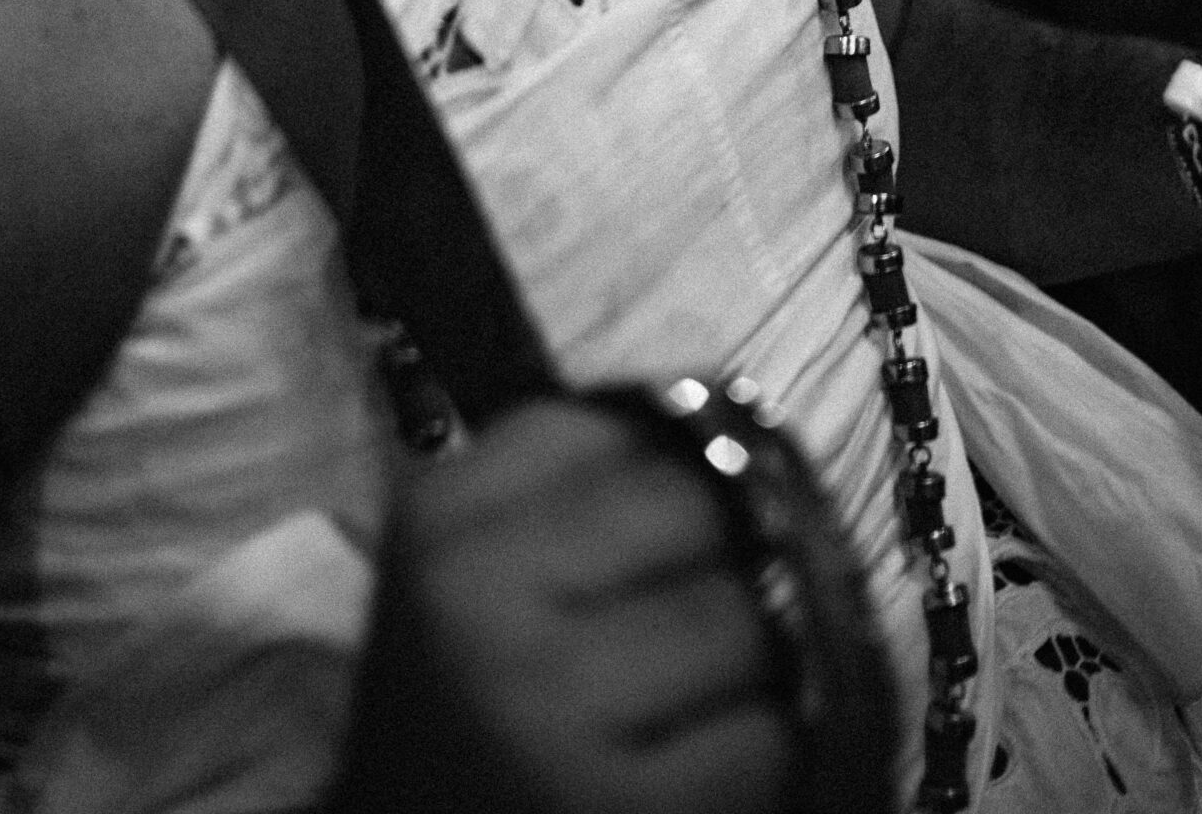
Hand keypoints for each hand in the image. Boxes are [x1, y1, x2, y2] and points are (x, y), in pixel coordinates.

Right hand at [331, 398, 806, 813]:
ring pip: (741, 623)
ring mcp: (551, 710)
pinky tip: (700, 760)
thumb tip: (734, 426)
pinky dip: (754, 749)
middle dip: (717, 557)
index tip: (659, 526)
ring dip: (748, 659)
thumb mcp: (470, 562)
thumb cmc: (459, 694)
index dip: (666, 470)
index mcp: (441, 517)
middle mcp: (482, 601)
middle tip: (690, 610)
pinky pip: (760, 740)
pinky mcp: (618, 813)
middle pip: (692, 510)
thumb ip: (575, 482)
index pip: (617, 429)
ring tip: (696, 689)